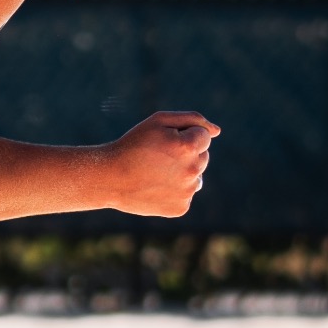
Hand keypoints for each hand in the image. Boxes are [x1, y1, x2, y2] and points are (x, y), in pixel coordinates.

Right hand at [104, 111, 219, 216]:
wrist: (109, 178)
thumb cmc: (134, 145)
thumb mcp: (158, 121)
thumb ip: (192, 120)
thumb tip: (217, 132)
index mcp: (189, 147)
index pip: (204, 136)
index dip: (183, 136)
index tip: (162, 142)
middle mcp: (192, 171)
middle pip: (202, 157)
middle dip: (184, 154)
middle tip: (157, 157)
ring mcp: (187, 192)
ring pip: (196, 176)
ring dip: (181, 172)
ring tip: (155, 173)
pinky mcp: (181, 208)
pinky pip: (186, 194)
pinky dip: (174, 190)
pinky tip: (156, 187)